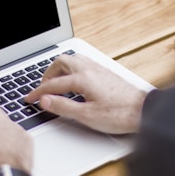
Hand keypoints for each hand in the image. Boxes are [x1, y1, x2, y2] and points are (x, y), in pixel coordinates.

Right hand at [25, 54, 147, 134]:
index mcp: (83, 79)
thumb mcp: (87, 116)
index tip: (30, 99)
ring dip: (60, 69)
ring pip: (73, 59)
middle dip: (48, 74)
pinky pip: (83, 63)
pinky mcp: (105, 72)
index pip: (53, 84)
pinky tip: (73, 81)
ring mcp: (99, 69)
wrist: (144, 111)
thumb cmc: (119, 114)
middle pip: (61, 62)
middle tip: (42, 89)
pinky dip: (72, 69)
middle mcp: (90, 69)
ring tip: (55, 83)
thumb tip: (45, 101)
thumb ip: (63, 107)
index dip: (38, 92)